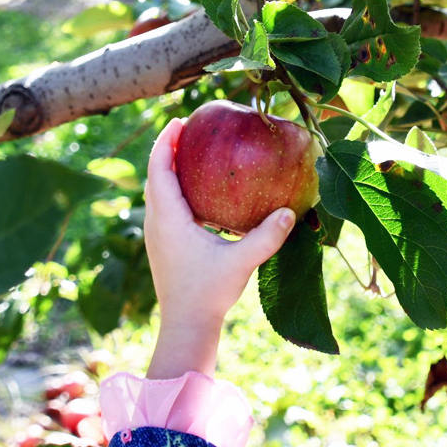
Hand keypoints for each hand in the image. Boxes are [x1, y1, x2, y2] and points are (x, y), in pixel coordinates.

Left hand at [143, 118, 294, 377]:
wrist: (186, 325)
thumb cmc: (208, 294)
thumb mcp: (240, 263)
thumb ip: (266, 237)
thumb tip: (291, 212)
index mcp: (168, 219)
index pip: (159, 169)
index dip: (165, 142)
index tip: (178, 121)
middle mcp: (157, 223)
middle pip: (155, 175)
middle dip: (167, 149)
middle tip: (186, 129)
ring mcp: (157, 234)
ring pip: (157, 191)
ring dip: (168, 168)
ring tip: (189, 151)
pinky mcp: (163, 245)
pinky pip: (164, 205)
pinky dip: (174, 188)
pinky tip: (197, 190)